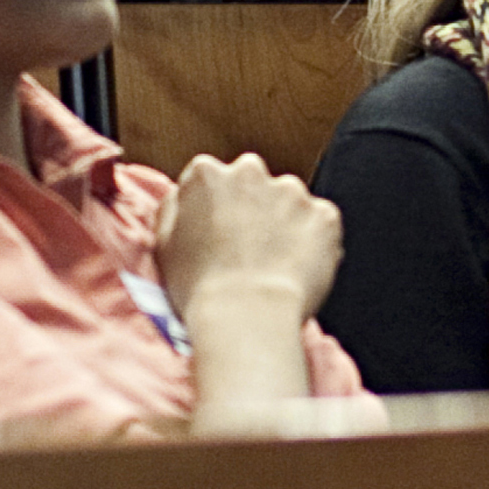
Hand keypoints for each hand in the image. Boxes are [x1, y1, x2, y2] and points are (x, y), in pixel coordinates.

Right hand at [157, 154, 340, 321]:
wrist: (245, 315)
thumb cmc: (198, 289)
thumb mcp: (164, 244)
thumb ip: (174, 207)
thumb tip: (184, 195)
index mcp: (206, 174)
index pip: (213, 178)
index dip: (217, 208)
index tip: (221, 232)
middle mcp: (250, 172)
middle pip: (254, 182)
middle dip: (253, 206)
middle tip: (250, 248)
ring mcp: (292, 192)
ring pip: (290, 202)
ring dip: (286, 223)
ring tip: (275, 265)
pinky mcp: (324, 215)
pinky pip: (321, 225)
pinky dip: (315, 243)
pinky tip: (298, 270)